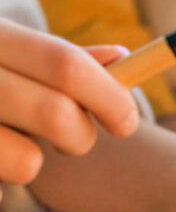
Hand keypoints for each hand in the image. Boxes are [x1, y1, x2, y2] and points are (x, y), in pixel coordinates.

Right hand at [0, 19, 137, 198]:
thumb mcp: (4, 50)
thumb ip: (59, 58)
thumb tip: (123, 58)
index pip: (66, 65)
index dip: (110, 97)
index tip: (127, 122)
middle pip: (56, 114)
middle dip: (80, 136)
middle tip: (75, 139)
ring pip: (27, 162)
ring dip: (33, 161)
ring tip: (12, 143)